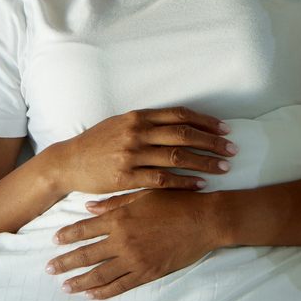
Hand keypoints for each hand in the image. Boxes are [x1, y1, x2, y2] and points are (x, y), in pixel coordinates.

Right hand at [39, 107, 235, 197]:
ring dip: (204, 162)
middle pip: (184, 135)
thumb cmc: (97, 143)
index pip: (180, 115)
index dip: (206, 121)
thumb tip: (178, 122)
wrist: (68, 162)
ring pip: (177, 157)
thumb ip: (147, 122)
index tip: (225, 129)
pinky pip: (162, 180)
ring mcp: (132, 155)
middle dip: (212, 142)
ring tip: (224, 168)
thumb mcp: (120, 124)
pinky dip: (184, 182)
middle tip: (233, 149)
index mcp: (138, 117)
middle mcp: (137, 132)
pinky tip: (200, 185)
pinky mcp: (126, 177)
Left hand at [46, 189, 224, 298]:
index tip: (53, 242)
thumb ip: (114, 203)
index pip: (84, 229)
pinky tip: (91, 295)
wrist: (205, 221)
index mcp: (120, 218)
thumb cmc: (177, 203)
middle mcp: (123, 240)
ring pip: (99, 274)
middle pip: (86, 254)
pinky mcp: (148, 273)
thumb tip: (88, 208)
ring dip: (79, 281)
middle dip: (65, 263)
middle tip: (49, 269)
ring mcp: (134, 259)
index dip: (67, 236)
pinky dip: (104, 292)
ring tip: (65, 286)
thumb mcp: (144, 195)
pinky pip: (120, 286)